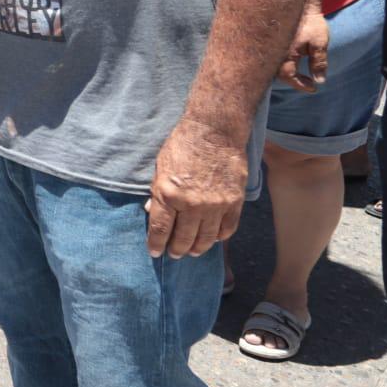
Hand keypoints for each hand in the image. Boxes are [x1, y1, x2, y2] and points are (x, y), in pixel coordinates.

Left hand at [145, 119, 247, 258]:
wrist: (215, 132)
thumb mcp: (160, 168)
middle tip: (174, 254)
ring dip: (198, 248)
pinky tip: (212, 239)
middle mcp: (191, 204)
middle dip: (176, 249)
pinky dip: (219, 237)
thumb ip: (158, 193)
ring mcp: (215, 205)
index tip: (155, 252)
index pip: (160, 229)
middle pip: (183, 238)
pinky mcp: (233, 202)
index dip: (156, 244)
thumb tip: (153, 213)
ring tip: (192, 251)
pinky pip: (227, 228)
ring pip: (206, 238)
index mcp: (168, 194)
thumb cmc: (182, 146)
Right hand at [277, 7, 328, 92]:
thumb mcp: (319, 44)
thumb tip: (319, 81)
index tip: (314, 88)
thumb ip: (319, 63)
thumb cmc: (311, 23)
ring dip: (287, 72)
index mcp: (285, 54)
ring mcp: (270, 47)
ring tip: (300, 74)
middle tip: (308, 82)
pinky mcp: (269, 42)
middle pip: (278, 74)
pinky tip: (291, 62)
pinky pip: (272, 58)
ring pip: (273, 67)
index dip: (301, 85)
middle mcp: (274, 52)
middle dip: (293, 80)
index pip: (289, 77)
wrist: (299, 2)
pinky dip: (281, 63)